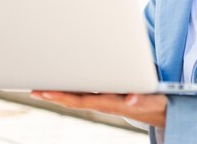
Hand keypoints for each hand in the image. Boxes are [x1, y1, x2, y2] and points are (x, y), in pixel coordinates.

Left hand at [31, 91, 166, 127]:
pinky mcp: (105, 96)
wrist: (162, 109)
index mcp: (113, 103)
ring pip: (76, 98)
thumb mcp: (155, 100)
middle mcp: (104, 103)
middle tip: (35, 90)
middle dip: (54, 95)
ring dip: (57, 93)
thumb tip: (130, 99)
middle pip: (74, 100)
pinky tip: (58, 86)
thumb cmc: (158, 101)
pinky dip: (68, 90)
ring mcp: (104, 100)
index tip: (49, 92)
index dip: (65, 97)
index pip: (84, 100)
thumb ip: (144, 100)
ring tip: (38, 89)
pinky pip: (83, 94)